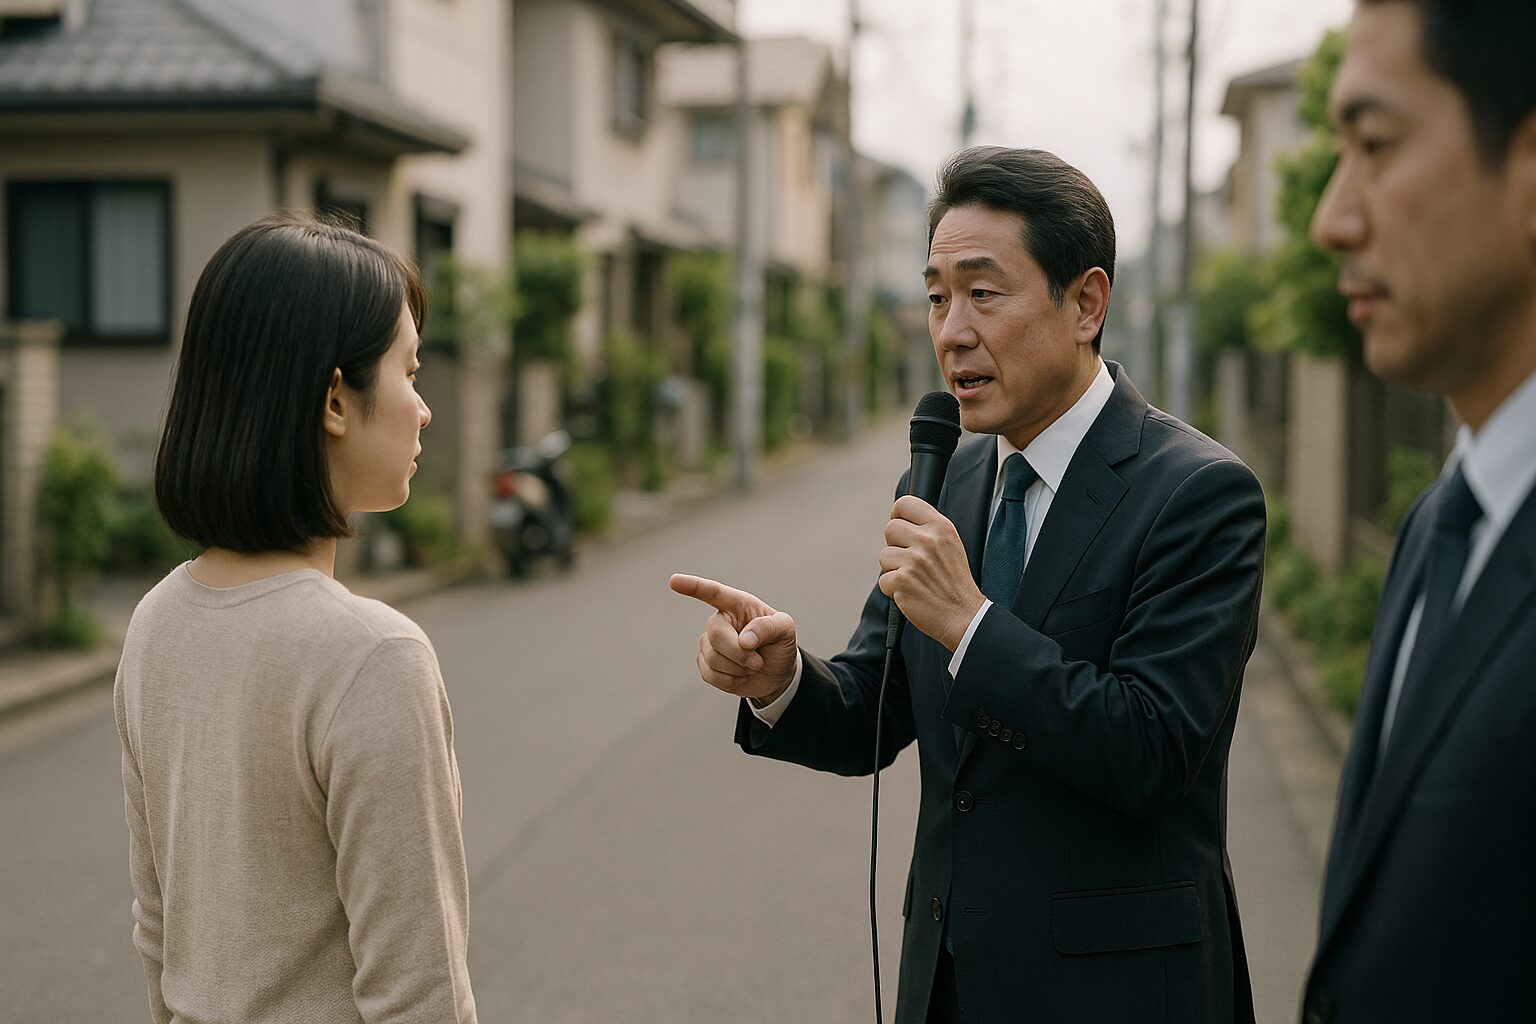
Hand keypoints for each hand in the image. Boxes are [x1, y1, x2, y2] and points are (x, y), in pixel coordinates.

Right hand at [669, 574, 798, 703]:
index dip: (693, 587)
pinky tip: (740, 675)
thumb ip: (767, 627)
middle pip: (716, 635)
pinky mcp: (706, 664)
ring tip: (752, 665)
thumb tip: (744, 640)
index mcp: (738, 605)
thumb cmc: (780, 643)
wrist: (777, 673)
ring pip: (713, 658)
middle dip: (739, 653)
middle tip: (758, 661)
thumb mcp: (785, 629)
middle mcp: (720, 621)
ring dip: (739, 668)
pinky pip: (710, 675)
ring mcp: (710, 643)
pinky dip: (731, 681)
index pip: (713, 593)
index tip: (674, 581)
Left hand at [879, 496, 985, 650]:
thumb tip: (898, 517)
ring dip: (894, 569)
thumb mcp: (950, 544)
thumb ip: (928, 528)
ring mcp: (913, 561)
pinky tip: (912, 592)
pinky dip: (893, 589)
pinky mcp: (901, 581)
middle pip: (890, 528)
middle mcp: (927, 540)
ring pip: (884, 556)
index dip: (898, 516)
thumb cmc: (954, 581)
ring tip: (915, 579)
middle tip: (912, 561)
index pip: (904, 503)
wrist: (964, 615)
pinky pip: (883, 580)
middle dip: (896, 545)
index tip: (902, 530)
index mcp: (940, 526)